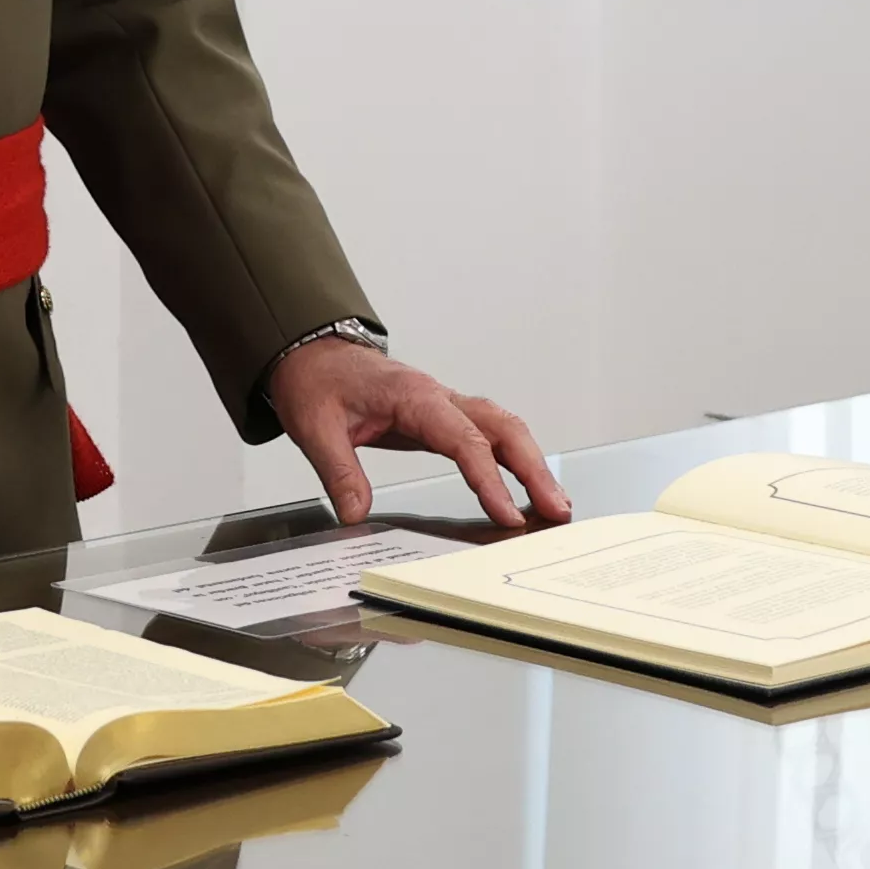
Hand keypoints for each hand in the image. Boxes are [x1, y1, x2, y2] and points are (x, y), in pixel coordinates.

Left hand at [266, 336, 571, 531]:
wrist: (312, 354)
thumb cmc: (317, 382)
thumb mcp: (315, 428)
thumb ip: (339, 471)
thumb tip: (356, 513)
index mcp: (413, 396)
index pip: (463, 439)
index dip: (489, 479)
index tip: (507, 514)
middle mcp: (438, 396)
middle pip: (502, 428)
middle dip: (534, 469)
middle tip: (556, 509)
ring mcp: (445, 404)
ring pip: (504, 428)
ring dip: (532, 464)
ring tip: (554, 504)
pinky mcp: (442, 416)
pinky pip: (489, 434)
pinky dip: (514, 458)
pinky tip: (527, 484)